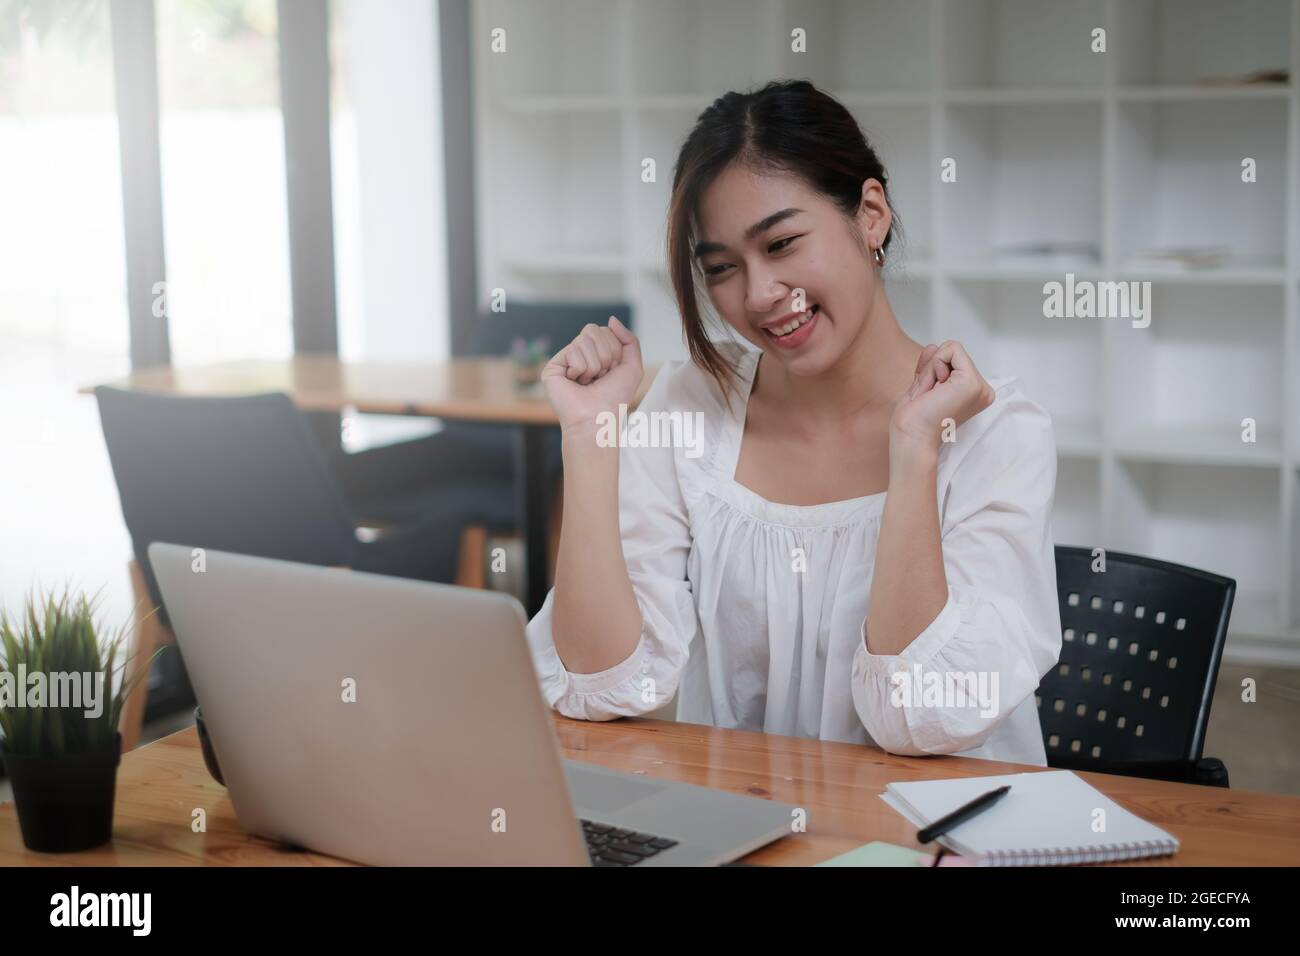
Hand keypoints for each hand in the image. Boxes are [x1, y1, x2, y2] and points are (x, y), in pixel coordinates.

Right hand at [541, 316, 643, 431]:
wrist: (600, 417)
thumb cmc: (615, 398)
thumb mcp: (633, 366)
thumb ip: (629, 340)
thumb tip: (611, 319)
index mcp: (595, 353)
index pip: (604, 330)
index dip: (614, 350)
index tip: (612, 371)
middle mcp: (579, 354)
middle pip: (593, 330)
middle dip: (605, 355)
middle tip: (600, 377)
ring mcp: (564, 360)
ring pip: (583, 340)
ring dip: (594, 365)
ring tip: (588, 382)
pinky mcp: (552, 367)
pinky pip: (573, 351)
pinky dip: (581, 369)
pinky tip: (575, 383)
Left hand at [890, 340, 994, 459]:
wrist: (912, 437)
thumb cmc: (913, 421)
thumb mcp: (922, 386)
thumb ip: (930, 366)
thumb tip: (933, 346)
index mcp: (973, 393)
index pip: (953, 360)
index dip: (932, 371)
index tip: (929, 395)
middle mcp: (982, 390)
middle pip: (953, 352)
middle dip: (932, 369)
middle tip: (929, 397)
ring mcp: (980, 387)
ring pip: (951, 349)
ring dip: (932, 370)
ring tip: (931, 395)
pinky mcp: (972, 383)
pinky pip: (951, 349)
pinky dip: (934, 365)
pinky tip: (934, 390)